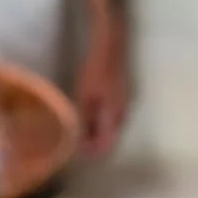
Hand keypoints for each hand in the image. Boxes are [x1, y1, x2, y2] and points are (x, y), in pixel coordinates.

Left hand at [74, 23, 128, 157]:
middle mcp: (123, 113)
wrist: (112, 46)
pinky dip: (100, 122)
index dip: (91, 152)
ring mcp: (125, 104)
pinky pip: (112, 117)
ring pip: (112, 128)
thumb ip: (82, 119)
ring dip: (97, 133)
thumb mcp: (84, 95)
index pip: (105, 145)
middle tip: (73, 142)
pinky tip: (88, 115)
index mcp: (114, 115)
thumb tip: (77, 139)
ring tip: (77, 130)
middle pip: (110, 138)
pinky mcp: (122, 96)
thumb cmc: (95, 70)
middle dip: (93, 144)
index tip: (74, 152)